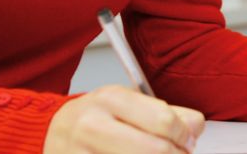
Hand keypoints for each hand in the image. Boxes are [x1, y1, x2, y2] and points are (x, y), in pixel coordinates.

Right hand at [43, 85, 205, 153]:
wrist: (51, 133)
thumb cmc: (95, 119)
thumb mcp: (127, 103)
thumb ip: (167, 113)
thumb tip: (195, 126)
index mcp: (109, 99)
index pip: (163, 120)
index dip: (184, 137)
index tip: (187, 142)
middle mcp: (92, 125)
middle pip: (155, 151)